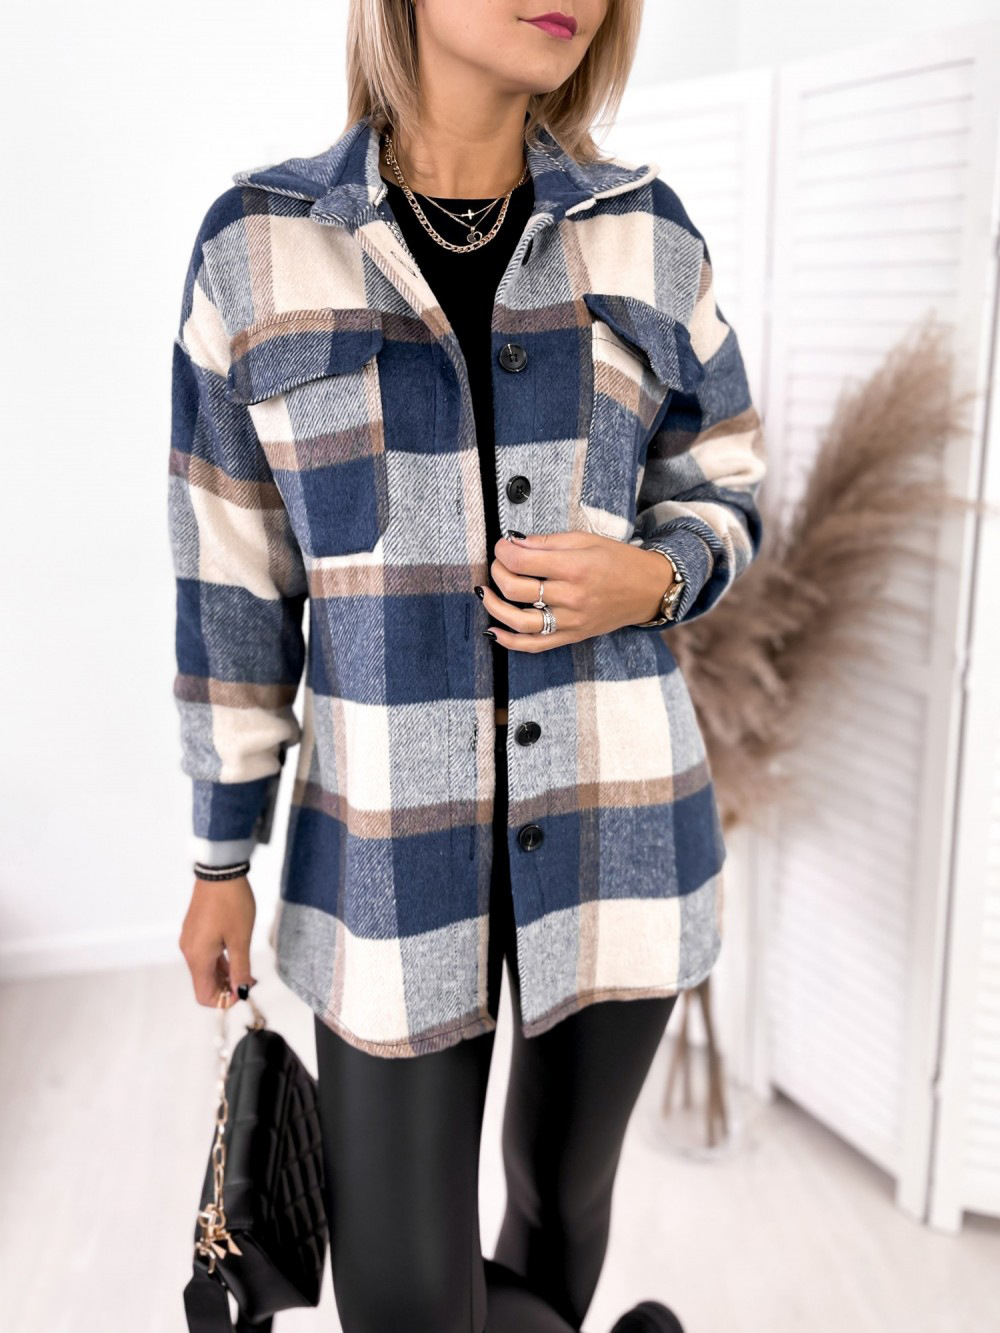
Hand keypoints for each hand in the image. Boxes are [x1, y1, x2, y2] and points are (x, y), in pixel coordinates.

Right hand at [179, 876, 257, 1006]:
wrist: (220, 873)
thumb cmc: (231, 903)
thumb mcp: (241, 939)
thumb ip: (240, 968)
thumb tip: (241, 990)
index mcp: (198, 957)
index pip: (204, 995)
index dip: (224, 1000)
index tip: (244, 991)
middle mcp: (189, 951)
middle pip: (204, 983)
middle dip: (226, 987)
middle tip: (249, 980)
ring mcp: (190, 940)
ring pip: (205, 969)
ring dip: (223, 974)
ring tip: (246, 969)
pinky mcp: (194, 930)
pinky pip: (204, 955)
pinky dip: (219, 961)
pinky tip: (236, 956)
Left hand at [481, 531, 672, 651]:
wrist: (648, 589)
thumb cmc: (618, 560)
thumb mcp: (585, 539)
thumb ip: (547, 543)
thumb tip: (514, 542)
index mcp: (575, 567)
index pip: (522, 561)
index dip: (503, 551)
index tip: (502, 546)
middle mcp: (571, 597)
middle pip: (517, 588)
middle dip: (498, 572)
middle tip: (498, 563)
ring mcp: (571, 621)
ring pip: (520, 621)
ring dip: (495, 606)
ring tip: (485, 593)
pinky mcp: (572, 636)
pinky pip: (535, 645)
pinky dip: (510, 641)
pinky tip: (494, 630)